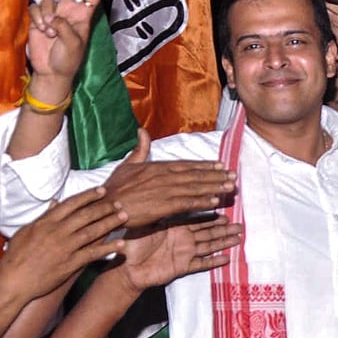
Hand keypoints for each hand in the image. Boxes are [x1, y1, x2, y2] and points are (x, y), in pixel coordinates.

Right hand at [0, 188, 127, 303]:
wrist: (13, 281)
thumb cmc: (17, 255)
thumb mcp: (27, 231)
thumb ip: (44, 216)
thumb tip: (56, 202)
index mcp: (47, 222)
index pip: (72, 204)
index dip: (89, 196)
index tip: (103, 190)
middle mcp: (58, 232)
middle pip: (86, 215)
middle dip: (104, 208)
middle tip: (119, 203)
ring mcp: (65, 248)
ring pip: (92, 232)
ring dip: (110, 223)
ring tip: (124, 217)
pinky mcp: (70, 264)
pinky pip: (92, 254)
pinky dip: (107, 248)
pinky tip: (121, 245)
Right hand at [26, 0, 115, 88]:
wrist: (51, 71)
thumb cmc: (69, 59)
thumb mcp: (75, 44)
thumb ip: (66, 27)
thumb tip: (54, 16)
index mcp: (84, 14)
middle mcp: (69, 9)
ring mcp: (53, 12)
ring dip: (47, 16)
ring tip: (51, 33)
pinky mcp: (38, 17)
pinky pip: (36, 8)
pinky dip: (38, 19)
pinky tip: (42, 31)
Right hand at [102, 128, 235, 227]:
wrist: (104, 206)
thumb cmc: (114, 188)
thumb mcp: (127, 165)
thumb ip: (139, 149)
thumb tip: (142, 131)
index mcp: (157, 167)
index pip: (187, 165)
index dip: (205, 165)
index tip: (221, 165)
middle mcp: (164, 177)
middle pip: (196, 175)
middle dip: (216, 175)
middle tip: (233, 176)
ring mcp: (164, 191)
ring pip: (195, 187)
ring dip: (214, 187)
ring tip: (230, 187)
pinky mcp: (162, 206)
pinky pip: (186, 203)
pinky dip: (201, 201)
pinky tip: (214, 201)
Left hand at [112, 214, 242, 292]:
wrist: (126, 269)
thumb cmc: (130, 246)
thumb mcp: (142, 226)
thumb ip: (153, 215)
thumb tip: (154, 196)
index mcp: (175, 227)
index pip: (197, 218)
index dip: (211, 214)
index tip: (225, 208)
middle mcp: (182, 238)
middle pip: (208, 231)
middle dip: (224, 227)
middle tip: (239, 223)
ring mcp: (184, 253)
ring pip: (209, 245)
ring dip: (224, 241)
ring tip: (238, 237)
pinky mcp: (182, 267)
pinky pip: (201, 263)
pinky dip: (214, 261)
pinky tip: (226, 258)